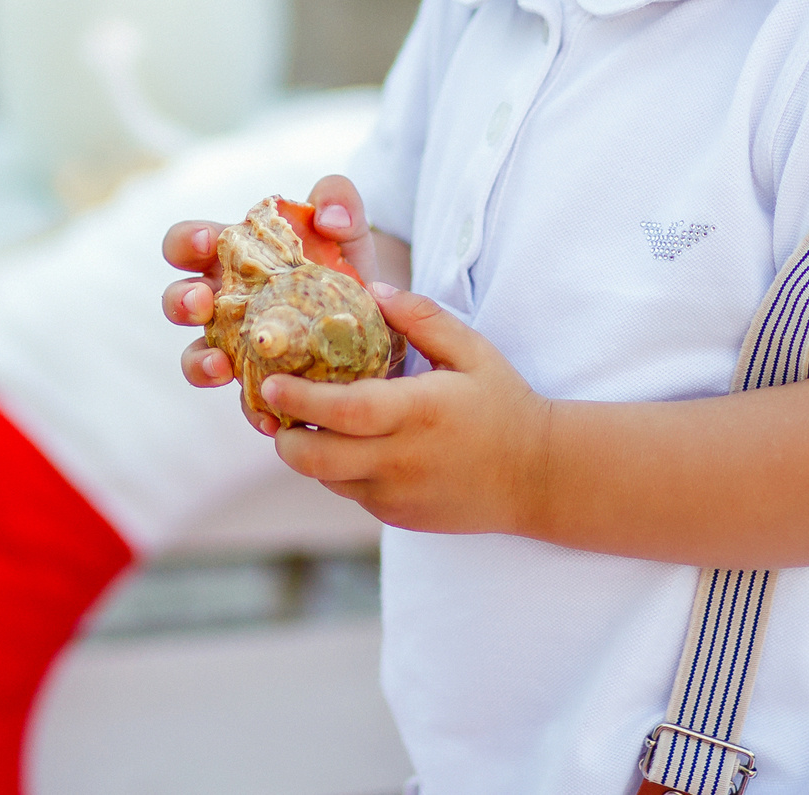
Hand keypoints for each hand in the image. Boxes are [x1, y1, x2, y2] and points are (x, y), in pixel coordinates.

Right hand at [161, 175, 383, 421]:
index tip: (207, 243)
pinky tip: (270, 416)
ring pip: (195, 357)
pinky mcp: (262, 384)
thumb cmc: (346, 261)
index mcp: (231, 256)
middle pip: (178, 300)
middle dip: (181, 301)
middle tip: (203, 304)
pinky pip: (246, 402)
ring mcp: (236, 346)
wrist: (381, 316)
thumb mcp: (348, 225)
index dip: (186, 242)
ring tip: (220, 366)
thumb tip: (327, 218)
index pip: (188, 243)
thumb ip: (338, 199)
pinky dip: (253, 410)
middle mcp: (223, 302)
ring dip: (199, 362)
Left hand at [262, 287, 551, 533]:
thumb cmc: (504, 406)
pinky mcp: (398, 517)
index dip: (297, 399)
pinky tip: (350, 445)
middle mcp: (401, 460)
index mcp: (418, 412)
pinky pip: (351, 493)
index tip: (270, 382)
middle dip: (284, 437)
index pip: (341, 411)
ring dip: (309, 454)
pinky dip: (339, 471)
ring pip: (327, 479)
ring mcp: (397, 495)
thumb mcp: (472, 351)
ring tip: (307, 424)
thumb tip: (373, 291)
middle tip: (274, 410)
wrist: (539, 477)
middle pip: (315, 460)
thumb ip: (422, 318)